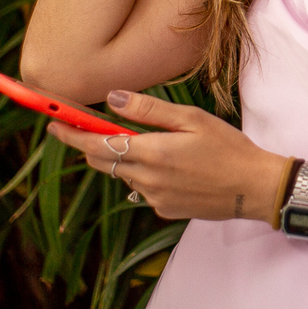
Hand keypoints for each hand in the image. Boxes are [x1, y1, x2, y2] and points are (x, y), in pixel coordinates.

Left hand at [47, 90, 281, 220]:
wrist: (254, 187)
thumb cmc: (228, 147)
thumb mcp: (192, 119)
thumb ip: (150, 110)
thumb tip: (113, 98)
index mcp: (151, 153)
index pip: (95, 143)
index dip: (71, 133)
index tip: (53, 123)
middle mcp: (145, 179)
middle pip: (103, 161)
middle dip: (94, 144)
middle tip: (100, 126)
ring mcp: (153, 198)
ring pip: (124, 174)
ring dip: (126, 158)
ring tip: (157, 144)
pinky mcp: (164, 210)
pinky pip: (143, 189)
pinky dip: (147, 174)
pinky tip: (175, 167)